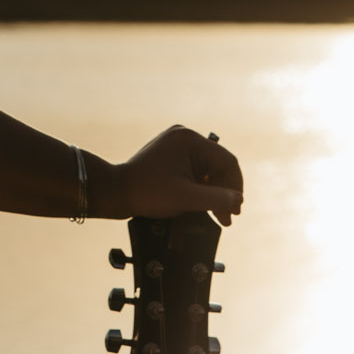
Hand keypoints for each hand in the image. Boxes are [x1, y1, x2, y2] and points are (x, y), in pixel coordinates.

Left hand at [106, 125, 243, 226]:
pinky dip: (201, 187)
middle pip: (217, 166)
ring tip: (219, 216)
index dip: (235, 187)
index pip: (227, 162)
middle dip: (224, 193)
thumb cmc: (147, 193)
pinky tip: (205, 205)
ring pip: (207, 170)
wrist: (116, 192)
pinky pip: (195, 170)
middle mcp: (185, 137)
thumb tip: (238, 199)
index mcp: (190, 140)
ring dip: (214, 192)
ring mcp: (177, 144)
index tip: (236, 209)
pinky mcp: (171, 154)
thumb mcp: (186, 198)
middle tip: (228, 217)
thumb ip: (216, 199)